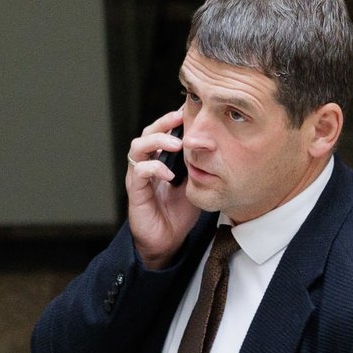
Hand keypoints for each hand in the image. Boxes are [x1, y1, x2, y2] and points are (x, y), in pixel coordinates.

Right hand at [126, 110, 199, 269]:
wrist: (168, 241)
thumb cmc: (179, 213)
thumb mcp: (196, 184)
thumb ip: (200, 166)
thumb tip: (217, 146)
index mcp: (161, 160)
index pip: (163, 132)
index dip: (173, 120)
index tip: (190, 112)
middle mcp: (147, 164)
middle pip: (148, 132)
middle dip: (164, 123)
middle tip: (181, 119)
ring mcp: (139, 177)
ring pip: (138, 147)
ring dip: (157, 141)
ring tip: (176, 144)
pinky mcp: (135, 191)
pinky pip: (139, 172)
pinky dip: (154, 168)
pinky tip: (168, 175)